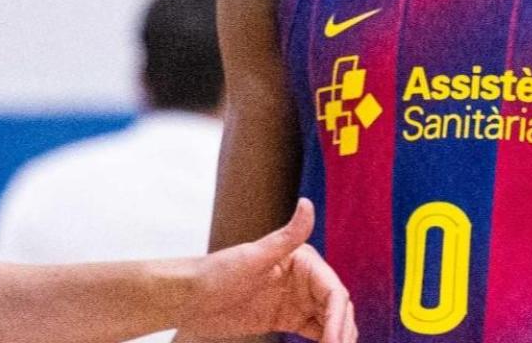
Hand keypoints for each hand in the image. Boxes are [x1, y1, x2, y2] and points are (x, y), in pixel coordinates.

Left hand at [177, 198, 355, 342]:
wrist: (190, 298)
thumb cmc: (216, 273)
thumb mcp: (253, 257)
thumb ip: (286, 236)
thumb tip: (307, 203)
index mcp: (302, 260)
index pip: (333, 291)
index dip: (339, 318)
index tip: (335, 342)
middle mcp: (305, 278)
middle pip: (337, 309)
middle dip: (342, 333)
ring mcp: (297, 299)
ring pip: (331, 322)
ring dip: (338, 338)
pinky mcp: (288, 318)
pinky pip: (316, 331)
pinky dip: (325, 342)